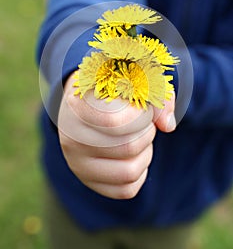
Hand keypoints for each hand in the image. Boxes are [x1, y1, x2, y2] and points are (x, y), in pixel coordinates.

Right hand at [58, 74, 175, 198]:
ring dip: (146, 152)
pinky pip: (127, 189)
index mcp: (77, 107)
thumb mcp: (131, 79)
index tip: (143, 106)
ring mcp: (77, 164)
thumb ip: (155, 93)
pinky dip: (141, 171)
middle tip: (144, 120)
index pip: (116, 123)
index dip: (142, 116)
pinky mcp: (88, 181)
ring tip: (140, 135)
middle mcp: (71, 138)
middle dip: (147, 132)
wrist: (83, 104)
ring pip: (130, 172)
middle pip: (128, 148)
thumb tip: (168, 125)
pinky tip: (134, 153)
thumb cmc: (112, 90)